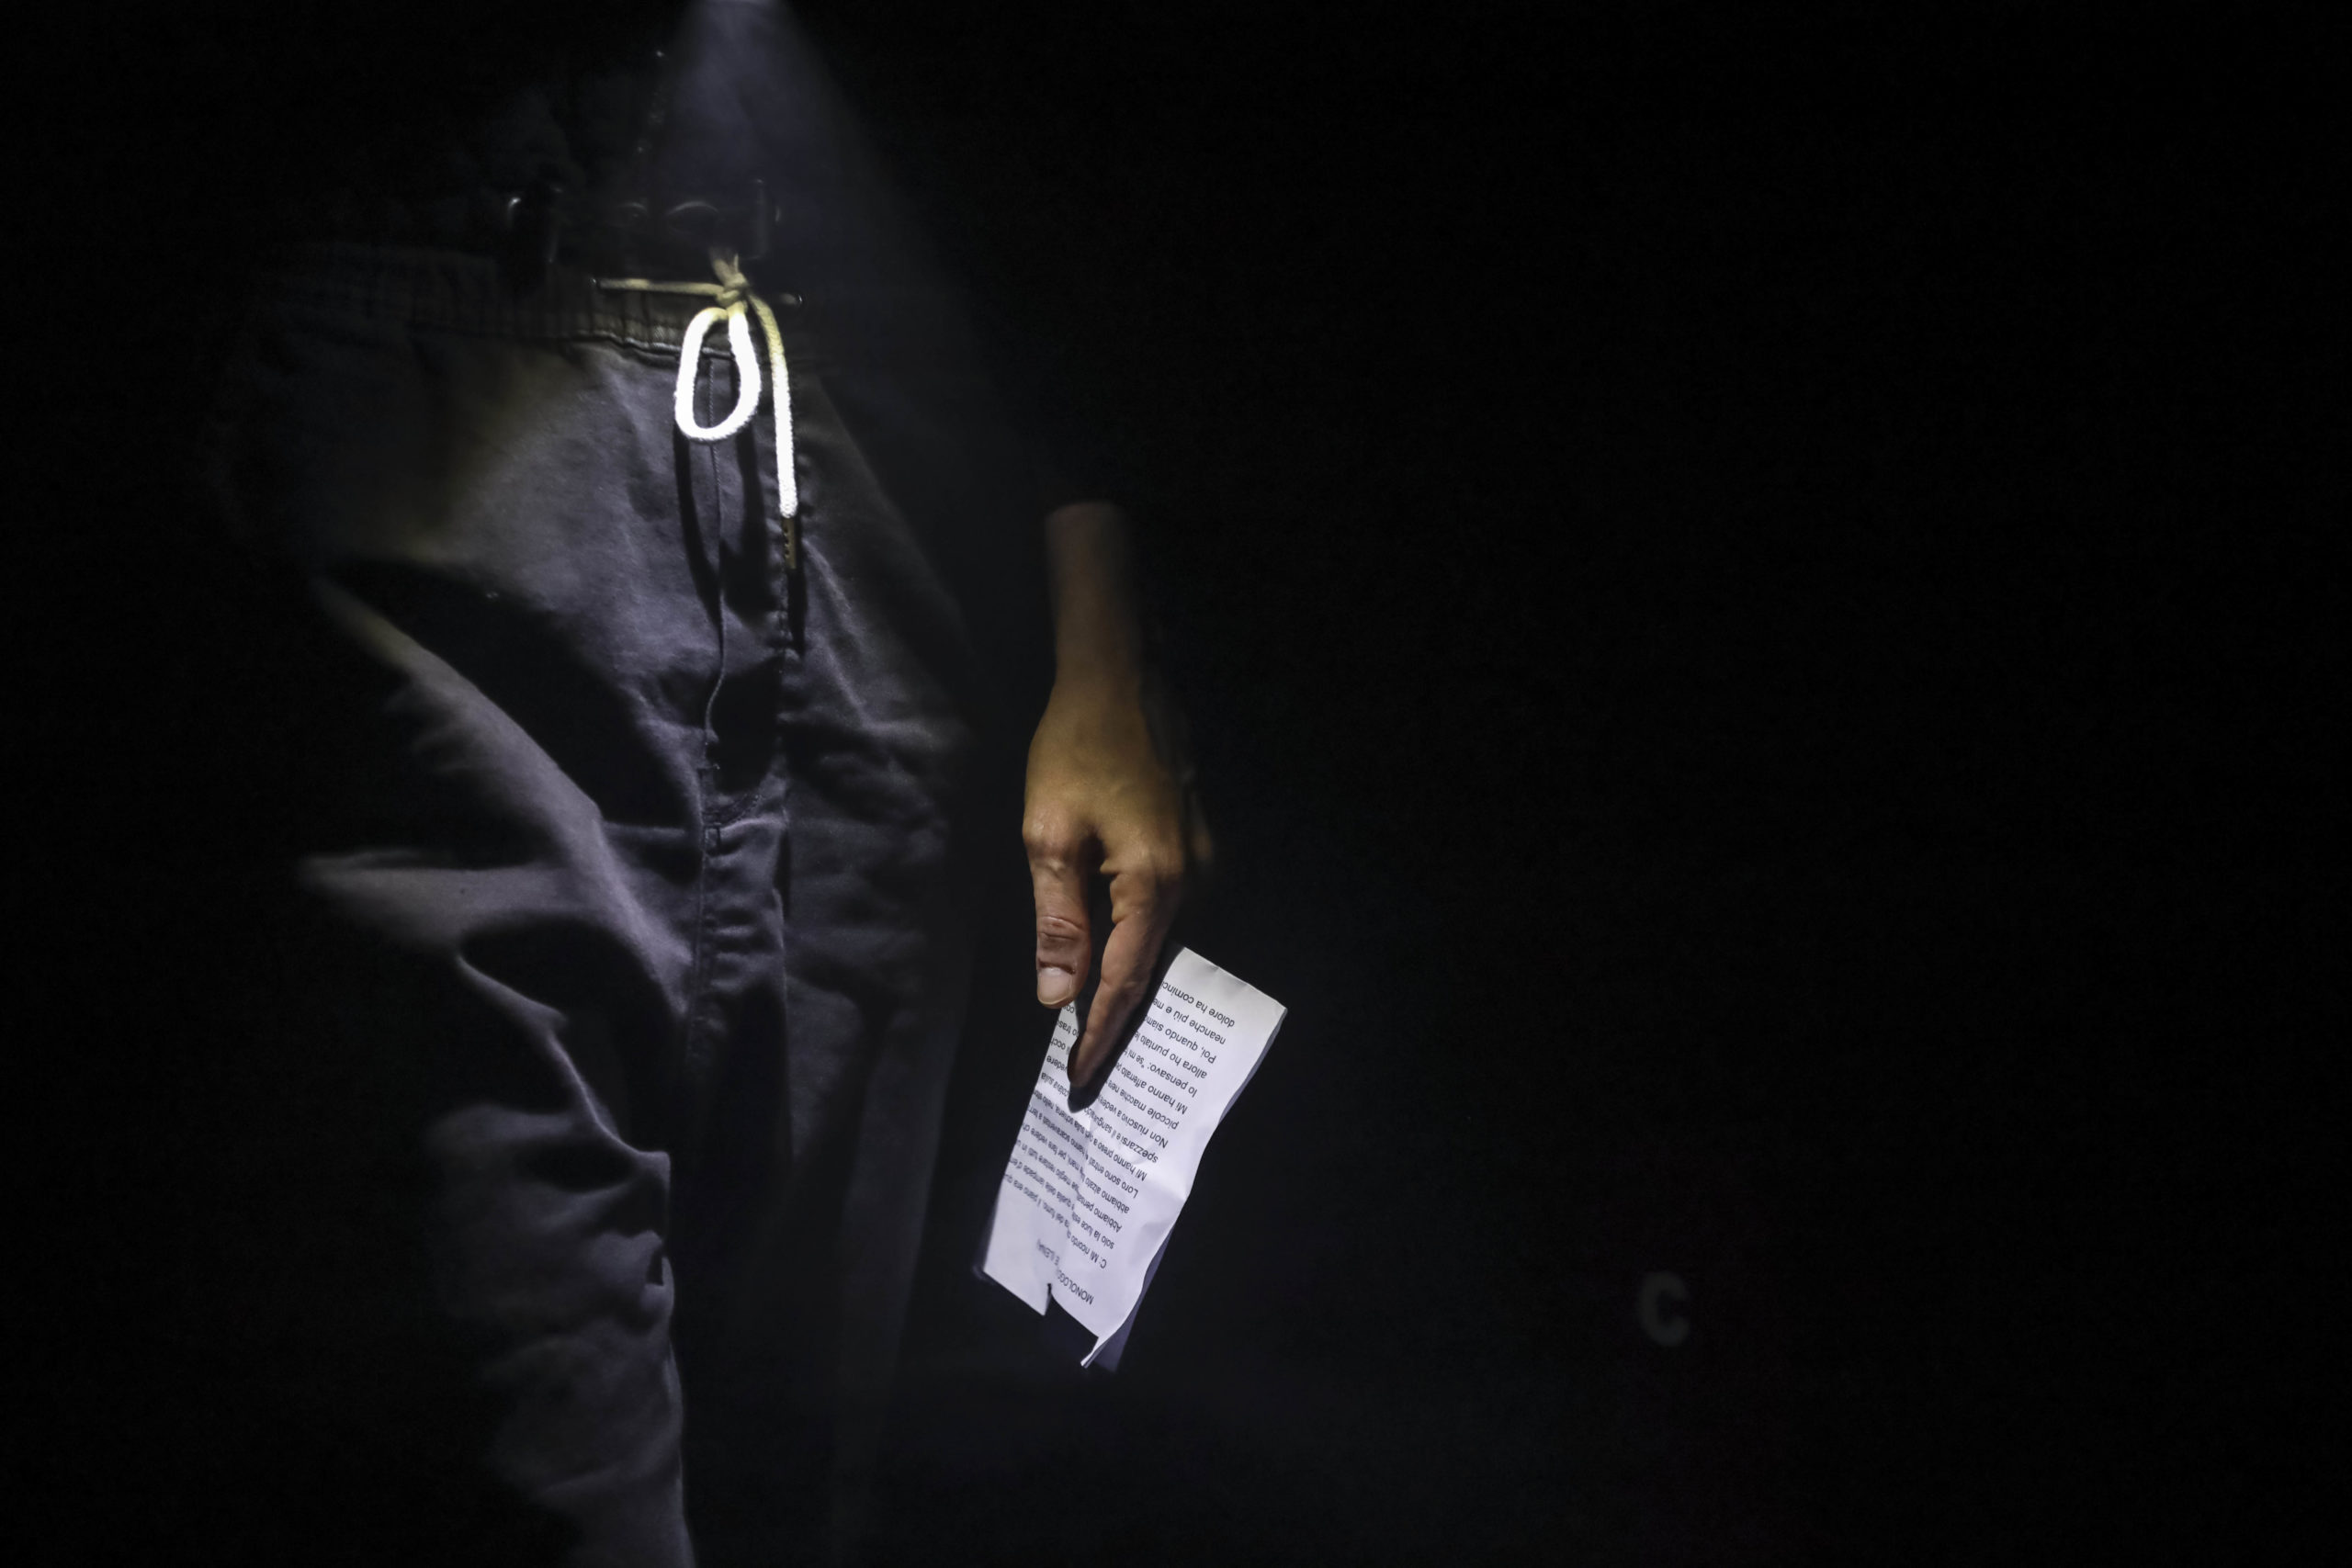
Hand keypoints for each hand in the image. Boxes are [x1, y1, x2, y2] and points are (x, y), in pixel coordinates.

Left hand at [1024, 670, 1190, 1094]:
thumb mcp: (1049, 834)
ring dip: (1126, 976)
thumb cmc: (1075, 747)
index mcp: (1157, 881)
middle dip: (1115, 1015)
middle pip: (1152, 965)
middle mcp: (1195, 878)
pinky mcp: (1200, 842)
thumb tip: (1057, 994)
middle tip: (1082, 1065)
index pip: (1125, 979)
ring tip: (1090, 1022)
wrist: (1121, 676)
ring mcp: (1205, 859)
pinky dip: (1138, 936)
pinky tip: (1109, 953)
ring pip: (1161, 938)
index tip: (1079, 1077)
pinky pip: (1168, 908)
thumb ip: (1058, 919)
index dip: (1100, 1031)